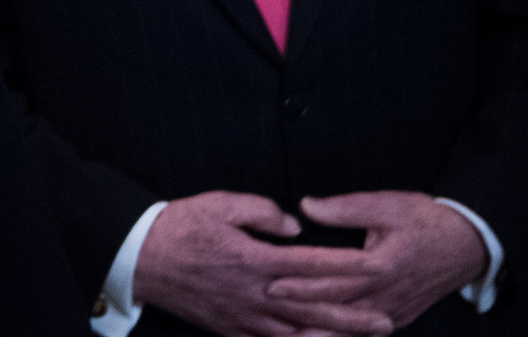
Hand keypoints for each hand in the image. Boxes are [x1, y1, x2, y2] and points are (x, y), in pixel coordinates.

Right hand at [134, 192, 392, 336]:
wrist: (141, 258)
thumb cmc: (180, 227)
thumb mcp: (220, 204)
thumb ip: (263, 212)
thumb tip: (294, 226)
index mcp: (256, 259)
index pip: (312, 265)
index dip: (347, 267)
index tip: (376, 267)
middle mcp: (255, 293)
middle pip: (313, 309)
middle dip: (353, 317)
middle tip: (386, 321)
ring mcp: (243, 317)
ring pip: (296, 334)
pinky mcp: (230, 329)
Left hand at [265, 192, 489, 330]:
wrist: (468, 245)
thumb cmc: (426, 221)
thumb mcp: (386, 205)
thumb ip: (345, 208)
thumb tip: (306, 206)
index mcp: (379, 266)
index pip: (332, 279)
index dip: (300, 284)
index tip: (270, 283)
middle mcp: (385, 296)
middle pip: (336, 308)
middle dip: (299, 311)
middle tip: (267, 310)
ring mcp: (392, 312)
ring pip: (350, 329)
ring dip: (319, 332)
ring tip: (289, 334)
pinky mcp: (398, 319)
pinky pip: (366, 334)